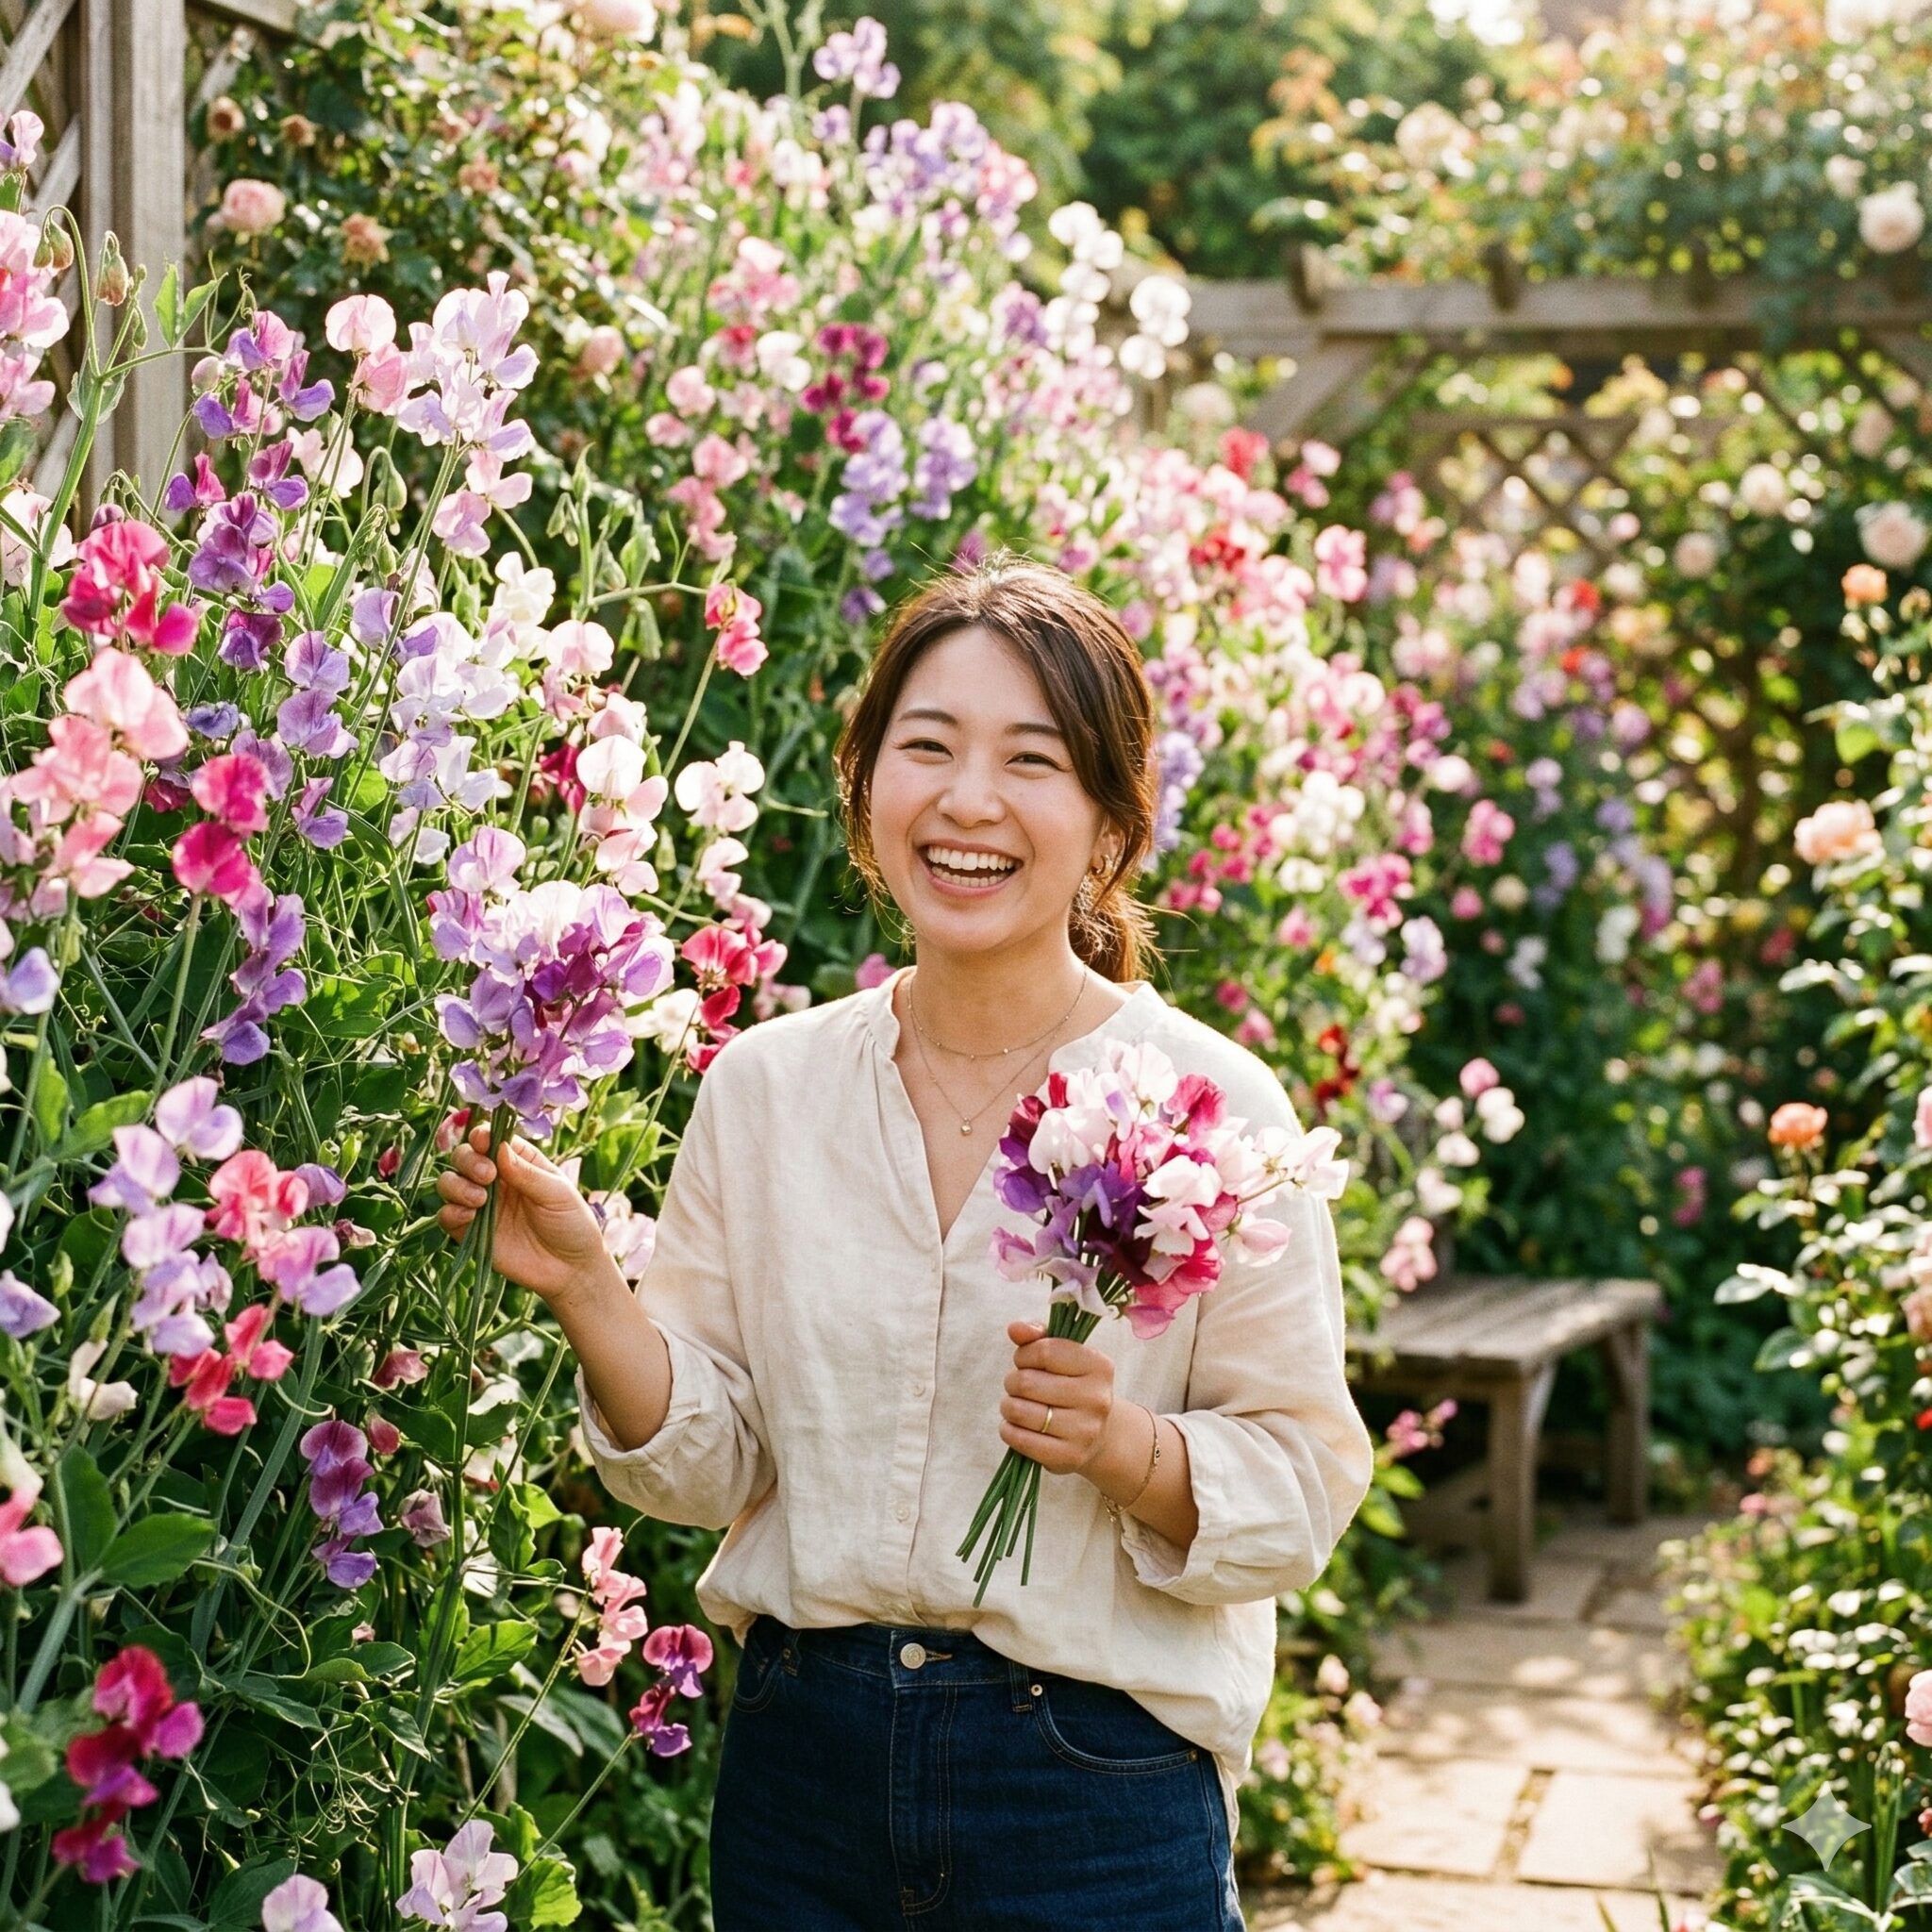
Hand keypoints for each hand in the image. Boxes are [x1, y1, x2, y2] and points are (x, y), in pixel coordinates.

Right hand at [435, 1124, 617, 1308]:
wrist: (570, 1269)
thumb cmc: (572, 1224)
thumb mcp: (558, 1194)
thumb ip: (528, 1173)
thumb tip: (500, 1148)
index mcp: (519, 1161)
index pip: (491, 1139)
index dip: (482, 1136)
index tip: (483, 1141)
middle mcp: (495, 1179)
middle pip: (464, 1156)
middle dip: (468, 1160)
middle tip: (487, 1175)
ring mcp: (481, 1205)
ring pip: (449, 1183)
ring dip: (456, 1185)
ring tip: (480, 1199)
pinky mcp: (470, 1233)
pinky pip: (447, 1217)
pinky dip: (450, 1212)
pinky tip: (468, 1215)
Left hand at [999, 1319, 1122, 1476]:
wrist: (1098, 1436)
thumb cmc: (1072, 1387)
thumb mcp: (1063, 1356)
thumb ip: (1038, 1337)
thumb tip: (1015, 1328)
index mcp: (1099, 1366)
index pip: (1045, 1351)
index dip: (1024, 1355)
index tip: (1025, 1362)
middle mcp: (1097, 1398)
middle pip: (1028, 1382)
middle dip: (1013, 1381)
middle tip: (1019, 1386)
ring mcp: (1085, 1430)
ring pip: (1020, 1411)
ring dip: (1008, 1406)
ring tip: (1017, 1406)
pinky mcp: (1069, 1456)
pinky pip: (1020, 1439)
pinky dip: (1009, 1430)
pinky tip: (1015, 1426)